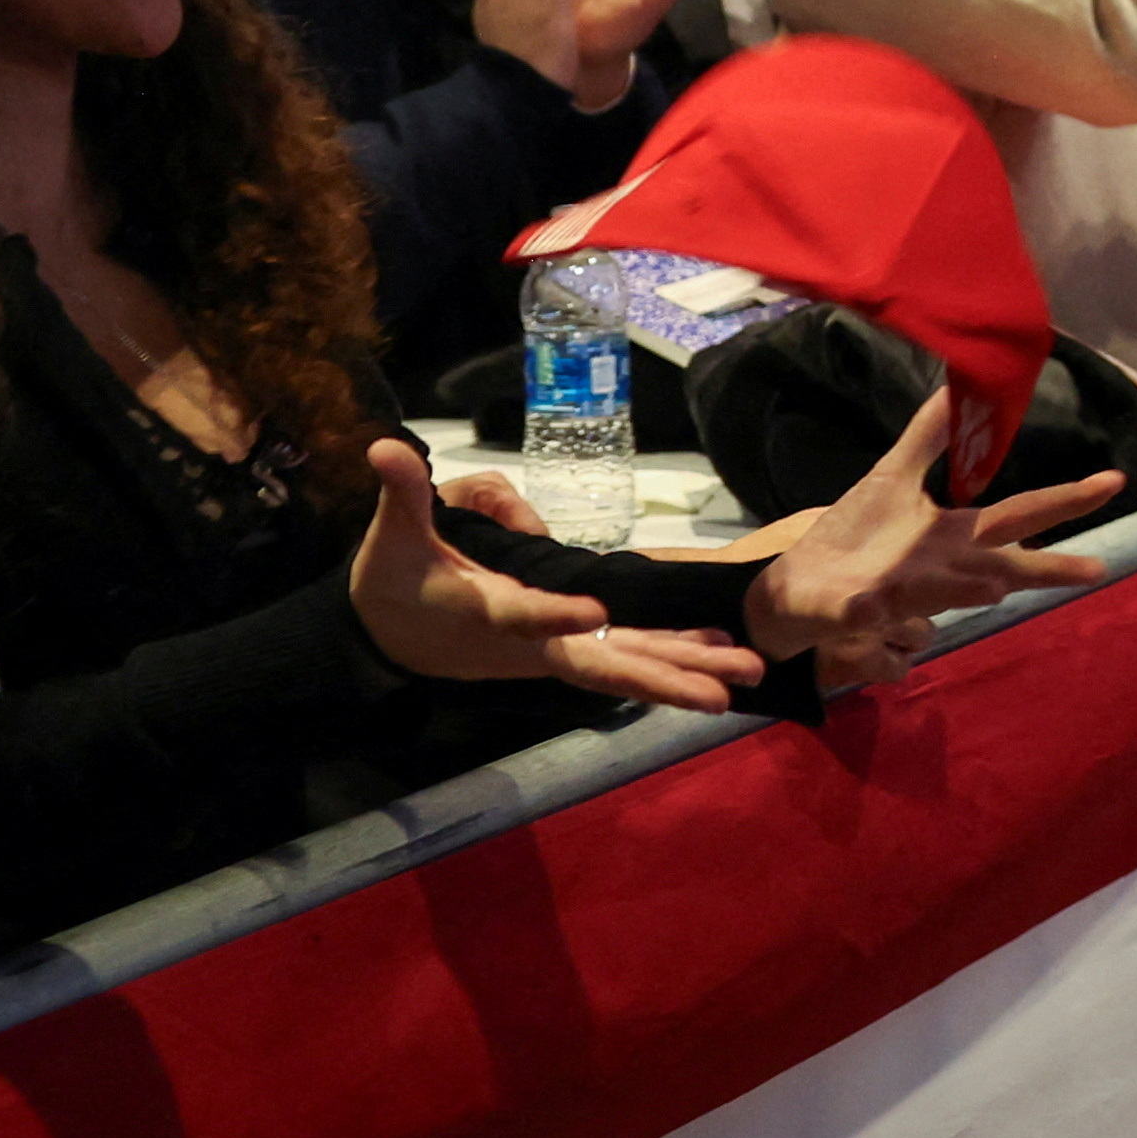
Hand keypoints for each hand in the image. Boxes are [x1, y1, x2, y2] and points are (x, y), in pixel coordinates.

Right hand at [351, 442, 762, 709]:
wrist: (389, 638)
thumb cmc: (393, 579)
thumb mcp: (392, 533)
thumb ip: (402, 492)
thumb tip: (387, 448)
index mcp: (486, 609)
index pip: (523, 615)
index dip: (556, 615)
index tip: (595, 610)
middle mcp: (529, 640)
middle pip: (600, 664)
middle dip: (662, 675)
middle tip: (725, 689)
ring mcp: (552, 650)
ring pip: (624, 665)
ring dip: (685, 669)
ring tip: (748, 671)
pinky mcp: (565, 650)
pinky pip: (626, 656)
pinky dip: (670, 655)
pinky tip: (720, 652)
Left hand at [743, 390, 1113, 663]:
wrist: (796, 586)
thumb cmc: (855, 538)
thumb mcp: (892, 476)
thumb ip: (928, 436)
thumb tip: (959, 387)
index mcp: (956, 536)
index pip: (1022, 515)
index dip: (1068, 499)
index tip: (1114, 481)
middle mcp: (944, 570)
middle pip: (1005, 566)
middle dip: (1047, 567)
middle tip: (1097, 568)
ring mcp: (906, 598)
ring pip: (944, 592)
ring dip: (967, 587)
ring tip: (995, 583)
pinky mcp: (861, 616)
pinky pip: (870, 617)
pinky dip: (871, 617)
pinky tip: (870, 609)